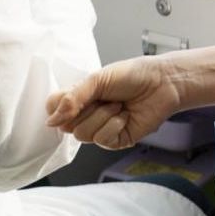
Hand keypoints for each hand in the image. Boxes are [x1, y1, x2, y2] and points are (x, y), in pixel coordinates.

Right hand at [46, 55, 181, 149]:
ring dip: (104, 116)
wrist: (163, 82)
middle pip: (67, 125)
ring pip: (84, 134)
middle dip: (88, 108)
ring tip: (119, 105)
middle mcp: (87, 115)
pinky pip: (103, 139)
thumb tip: (51, 120)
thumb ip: (73, 98)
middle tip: (106, 97)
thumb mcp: (98, 79)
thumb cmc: (133, 75)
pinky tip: (125, 116)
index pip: (53, 109)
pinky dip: (115, 124)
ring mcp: (100, 129)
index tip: (73, 99)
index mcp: (80, 97)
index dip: (59, 107)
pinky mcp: (115, 140)